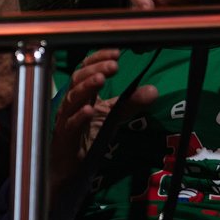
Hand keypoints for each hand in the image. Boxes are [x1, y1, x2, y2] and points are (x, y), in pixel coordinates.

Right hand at [50, 49, 155, 186]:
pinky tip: (89, 111)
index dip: (98, 59)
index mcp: (82, 94)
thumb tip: (154, 90)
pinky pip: (70, 124)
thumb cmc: (86, 136)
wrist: (69, 166)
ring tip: (100, 79)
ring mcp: (66, 119)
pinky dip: (79, 116)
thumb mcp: (112, 116)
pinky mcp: (65, 137)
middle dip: (94, 70)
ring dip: (86, 87)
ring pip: (72, 99)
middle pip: (77, 80)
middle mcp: (71, 103)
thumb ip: (130, 103)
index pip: (86, 69)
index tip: (116, 53)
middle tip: (113, 65)